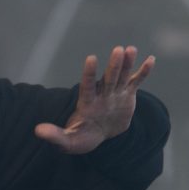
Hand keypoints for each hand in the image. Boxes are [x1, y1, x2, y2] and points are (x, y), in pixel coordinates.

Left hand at [34, 46, 154, 153]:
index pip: (87, 85)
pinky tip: (151, 60)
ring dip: (127, 63)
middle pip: (108, 78)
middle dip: (114, 65)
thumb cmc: (81, 137)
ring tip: (131, 49)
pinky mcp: (126, 95)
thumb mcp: (68, 140)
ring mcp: (114, 93)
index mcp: (87, 102)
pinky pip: (135, 82)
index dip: (89, 73)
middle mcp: (101, 94)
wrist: (98, 134)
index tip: (91, 58)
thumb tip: (37, 131)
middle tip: (118, 49)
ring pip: (121, 76)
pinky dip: (143, 72)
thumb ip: (55, 135)